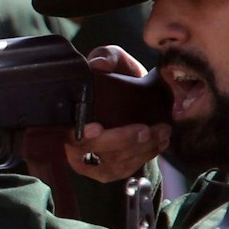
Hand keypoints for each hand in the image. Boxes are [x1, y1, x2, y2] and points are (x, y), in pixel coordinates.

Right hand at [65, 49, 166, 180]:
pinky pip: (123, 171)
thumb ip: (107, 56)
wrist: (133, 99)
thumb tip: (98, 64)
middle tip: (146, 129)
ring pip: (111, 163)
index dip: (81, 133)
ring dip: (139, 149)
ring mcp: (88, 161)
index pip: (67, 130)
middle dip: (121, 141)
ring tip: (162, 132)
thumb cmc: (118, 79)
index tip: (97, 127)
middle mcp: (72, 143)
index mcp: (66, 117)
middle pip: (92, 151)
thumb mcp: (114, 61)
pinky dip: (143, 158)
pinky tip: (158, 144)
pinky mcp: (105, 172)